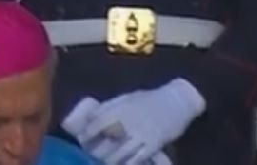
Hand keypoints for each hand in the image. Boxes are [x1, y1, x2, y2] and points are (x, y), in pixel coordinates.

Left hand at [74, 79, 205, 163]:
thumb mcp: (125, 98)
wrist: (176, 101)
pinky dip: (128, 164)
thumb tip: (89, 117)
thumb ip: (108, 108)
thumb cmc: (148, 99)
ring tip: (101, 163)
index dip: (87, 133)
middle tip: (89, 156)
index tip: (81, 140)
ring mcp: (142, 134)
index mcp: (121, 109)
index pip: (98, 123)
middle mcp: (129, 122)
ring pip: (122, 152)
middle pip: (108, 141)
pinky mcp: (154, 145)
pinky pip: (138, 158)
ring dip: (109, 160)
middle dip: (96, 150)